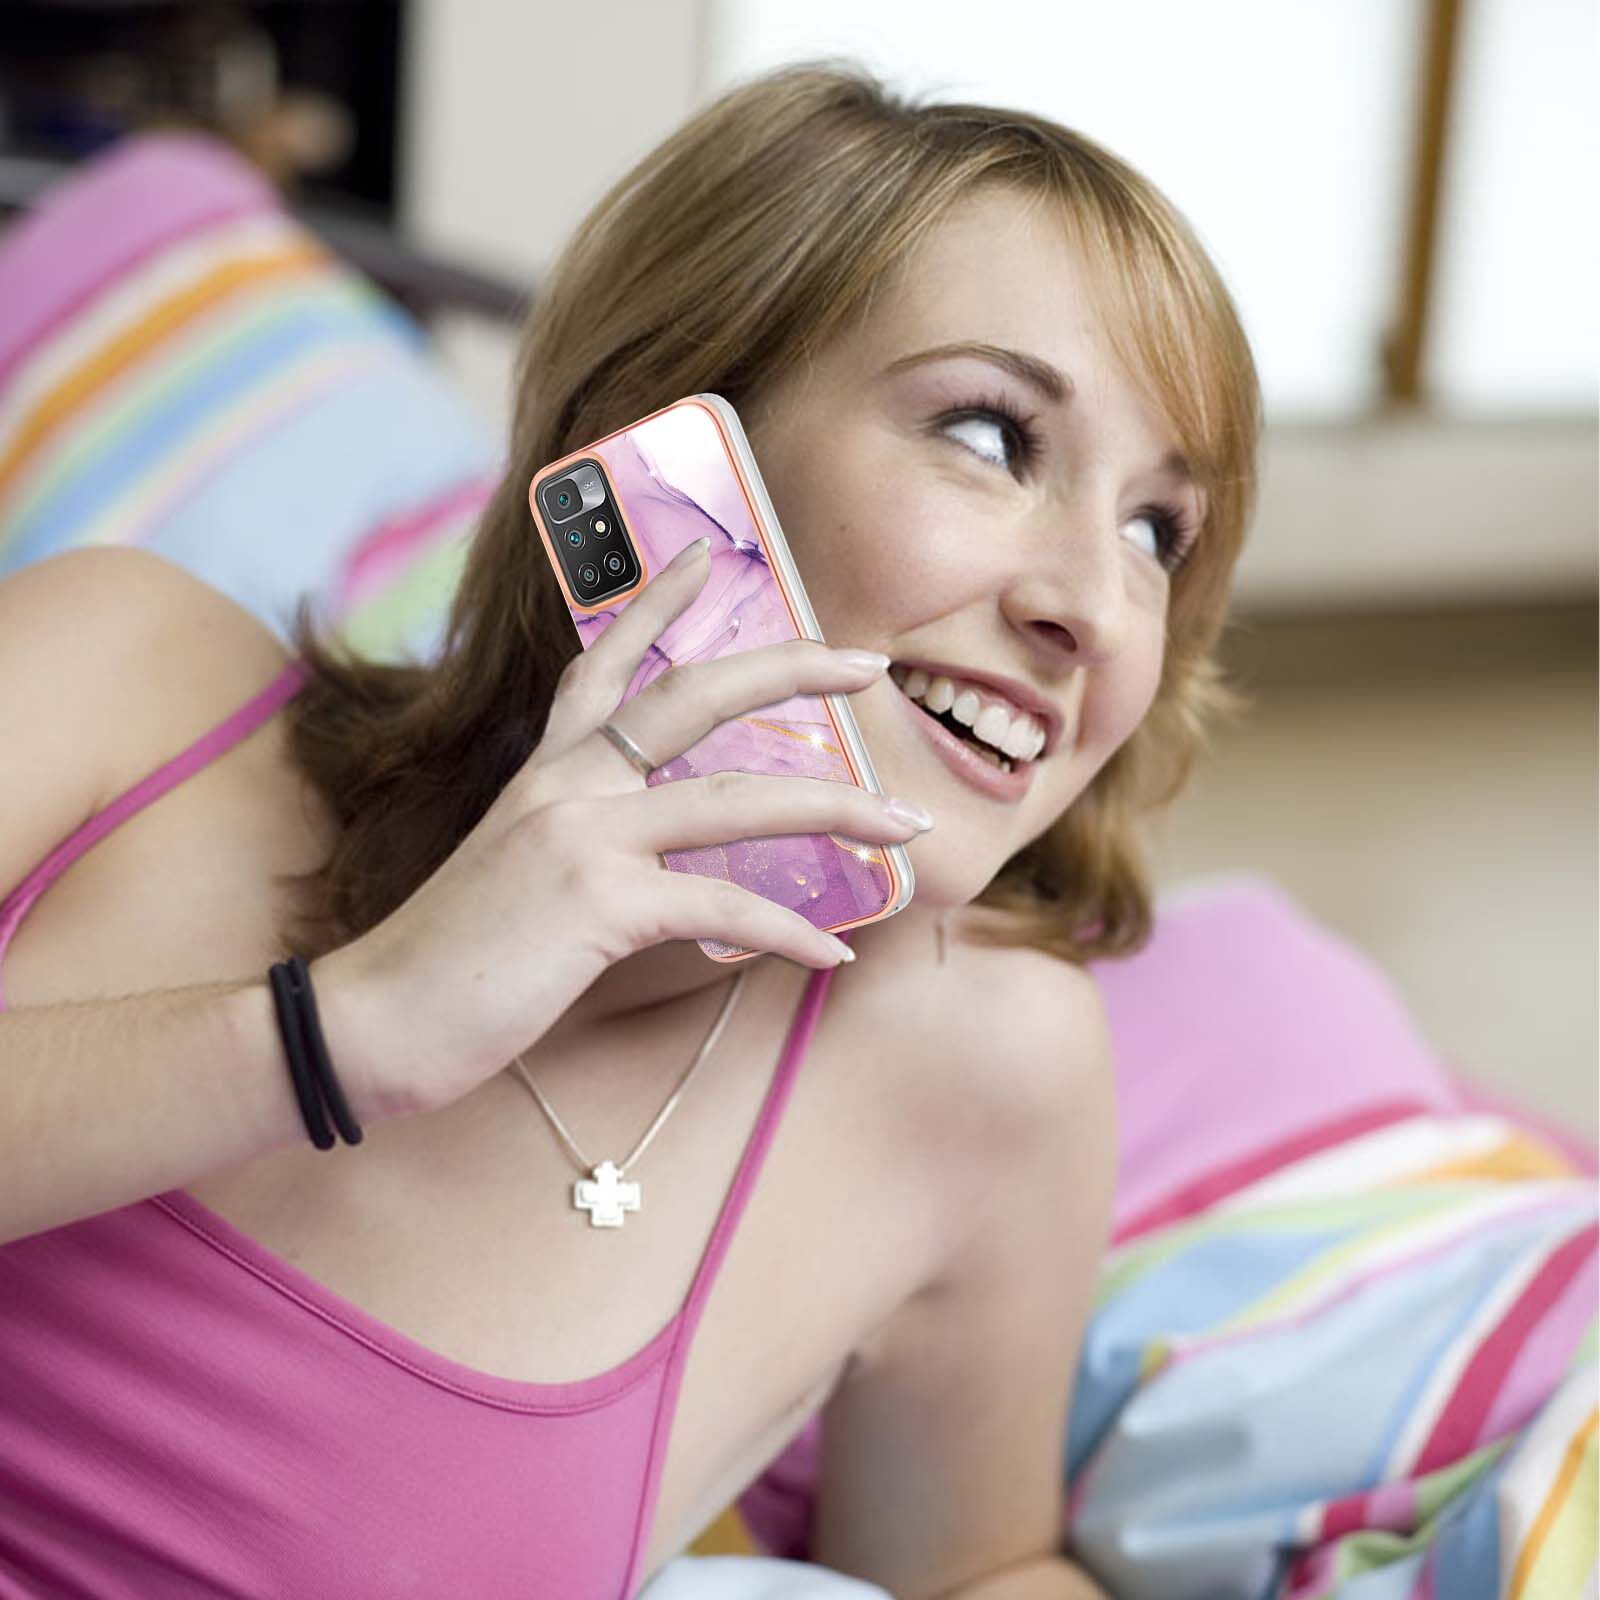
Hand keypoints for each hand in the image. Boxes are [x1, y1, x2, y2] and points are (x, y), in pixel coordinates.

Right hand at [314, 536, 932, 1120]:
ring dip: (836, 811)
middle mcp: (565, 786)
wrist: (371, 1024)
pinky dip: (787, 933)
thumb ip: (590, 853)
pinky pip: (722, 907)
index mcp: (546, 774)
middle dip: (789, 669)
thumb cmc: (453, 962)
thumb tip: (685, 877)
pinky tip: (835, 954)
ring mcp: (580, 837)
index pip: (603, 664)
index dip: (656, 603)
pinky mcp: (595, 904)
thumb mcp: (522, 880)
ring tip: (905, 826)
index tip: (708, 554)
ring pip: (736, 801)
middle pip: (692, 698)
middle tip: (868, 660)